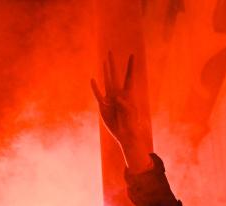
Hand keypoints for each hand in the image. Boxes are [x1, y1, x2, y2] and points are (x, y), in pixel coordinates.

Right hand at [91, 52, 151, 170]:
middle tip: (110, 52)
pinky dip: (95, 87)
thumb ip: (125, 106)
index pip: (129, 77)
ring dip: (105, 72)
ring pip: (106, 81)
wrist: (124, 134)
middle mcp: (118, 93)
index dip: (130, 66)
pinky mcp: (103, 105)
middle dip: (113, 64)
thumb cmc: (131, 124)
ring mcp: (110, 98)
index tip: (132, 55)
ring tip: (104, 61)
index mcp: (128, 94)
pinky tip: (93, 80)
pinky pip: (98, 94)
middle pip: (115, 75)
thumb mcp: (130, 115)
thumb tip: (118, 99)